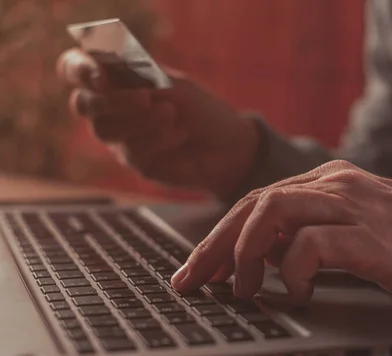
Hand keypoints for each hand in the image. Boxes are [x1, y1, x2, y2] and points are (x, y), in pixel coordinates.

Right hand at [56, 49, 259, 197]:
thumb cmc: (201, 110)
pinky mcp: (135, 163)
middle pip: (83, 104)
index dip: (80, 70)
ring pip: (105, 130)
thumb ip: (140, 76)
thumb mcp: (174, 85)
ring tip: (173, 115)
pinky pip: (132, 151)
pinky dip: (159, 139)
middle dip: (114, 100)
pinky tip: (180, 135)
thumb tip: (106, 67)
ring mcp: (121, 138)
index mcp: (116, 81)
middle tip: (147, 98)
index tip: (104, 76)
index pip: (75, 69)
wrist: (227, 146)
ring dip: (142, 120)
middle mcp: (111, 110)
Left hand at [171, 160, 391, 307]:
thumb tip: (258, 253)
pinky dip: (290, 271)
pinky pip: (310, 244)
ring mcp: (351, 204)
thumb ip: (304, 231)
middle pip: (254, 203)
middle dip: (214, 245)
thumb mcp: (346, 230)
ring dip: (243, 254)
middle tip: (192, 281)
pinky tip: (294, 293)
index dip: (220, 235)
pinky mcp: (367, 234)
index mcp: (326, 180)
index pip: (257, 200)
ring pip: (272, 211)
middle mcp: (333, 183)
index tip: (197, 268)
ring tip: (237, 289)